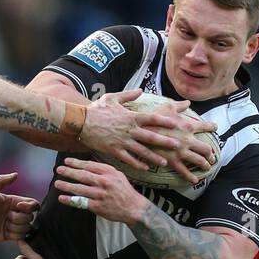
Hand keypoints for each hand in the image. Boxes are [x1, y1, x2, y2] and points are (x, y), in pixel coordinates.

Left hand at [0, 173, 39, 242]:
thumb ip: (2, 181)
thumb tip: (16, 174)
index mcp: (15, 202)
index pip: (33, 204)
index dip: (30, 206)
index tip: (19, 206)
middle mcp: (16, 213)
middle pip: (30, 217)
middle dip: (19, 218)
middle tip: (6, 217)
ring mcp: (14, 225)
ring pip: (27, 228)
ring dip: (16, 227)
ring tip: (4, 225)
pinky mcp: (11, 236)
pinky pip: (22, 237)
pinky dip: (15, 235)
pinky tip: (6, 232)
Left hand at [53, 158, 148, 223]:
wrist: (133, 208)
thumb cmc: (124, 190)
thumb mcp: (118, 175)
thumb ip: (104, 170)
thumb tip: (88, 164)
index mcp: (109, 172)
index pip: (89, 165)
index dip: (76, 163)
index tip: (67, 161)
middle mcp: (104, 182)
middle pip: (83, 175)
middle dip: (69, 172)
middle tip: (59, 169)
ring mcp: (100, 194)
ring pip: (80, 188)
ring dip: (66, 185)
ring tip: (57, 183)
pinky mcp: (98, 206)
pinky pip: (81, 202)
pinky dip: (70, 200)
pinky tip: (62, 198)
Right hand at [80, 89, 215, 175]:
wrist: (80, 122)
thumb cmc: (96, 109)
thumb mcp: (112, 98)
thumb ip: (128, 95)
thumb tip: (140, 90)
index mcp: (130, 117)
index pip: (151, 119)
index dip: (164, 121)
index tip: (177, 123)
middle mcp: (128, 130)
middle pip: (150, 136)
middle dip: (165, 141)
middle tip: (178, 146)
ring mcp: (121, 141)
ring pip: (141, 150)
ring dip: (154, 156)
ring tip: (165, 162)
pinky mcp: (114, 151)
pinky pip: (128, 159)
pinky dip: (138, 163)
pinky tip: (146, 168)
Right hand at [137, 104, 218, 183]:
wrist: (140, 133)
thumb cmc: (152, 119)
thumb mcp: (166, 107)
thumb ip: (179, 105)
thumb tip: (187, 102)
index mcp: (187, 125)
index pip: (204, 126)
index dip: (211, 127)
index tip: (215, 127)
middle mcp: (187, 140)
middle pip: (206, 149)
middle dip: (210, 154)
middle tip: (212, 157)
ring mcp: (180, 152)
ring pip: (198, 161)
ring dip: (205, 165)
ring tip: (207, 167)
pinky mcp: (172, 161)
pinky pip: (184, 171)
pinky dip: (190, 177)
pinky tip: (195, 180)